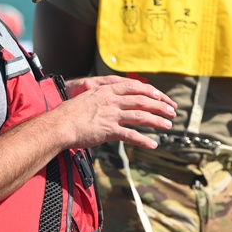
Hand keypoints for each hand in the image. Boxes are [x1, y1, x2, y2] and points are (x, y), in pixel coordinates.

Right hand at [58, 75, 175, 149]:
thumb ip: (103, 96)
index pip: (136, 87)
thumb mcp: (89, 96)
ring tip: (168, 126)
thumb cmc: (71, 113)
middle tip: (172, 111)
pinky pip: (130, 135)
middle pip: (143, 100)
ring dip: (157, 121)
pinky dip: (144, 140)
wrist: (59, 124)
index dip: (153, 92)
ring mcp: (111, 115)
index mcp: (107, 90)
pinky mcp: (108, 130)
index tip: (163, 98)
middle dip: (161, 106)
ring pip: (141, 116)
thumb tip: (114, 98)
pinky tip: (153, 144)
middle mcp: (112, 100)